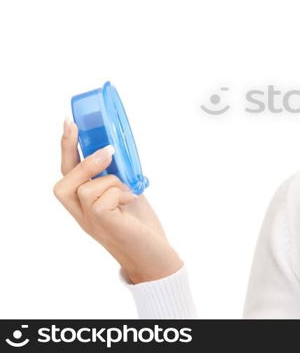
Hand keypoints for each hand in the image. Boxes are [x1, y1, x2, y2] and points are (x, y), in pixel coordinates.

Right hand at [54, 118, 183, 283]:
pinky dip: (119, 192)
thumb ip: (116, 176)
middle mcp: (82, 214)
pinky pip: (101, 198)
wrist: (154, 257)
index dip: (67, 148)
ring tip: (129, 190)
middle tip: (108, 151)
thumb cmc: (141, 228)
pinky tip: (132, 199)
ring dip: (111, 180)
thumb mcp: (126, 194)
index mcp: (85, 204)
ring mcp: (91, 221)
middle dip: (82, 162)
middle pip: (64, 182)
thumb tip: (117, 150)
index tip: (70, 122)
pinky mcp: (104, 224)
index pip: (68, 173)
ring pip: (85, 187)